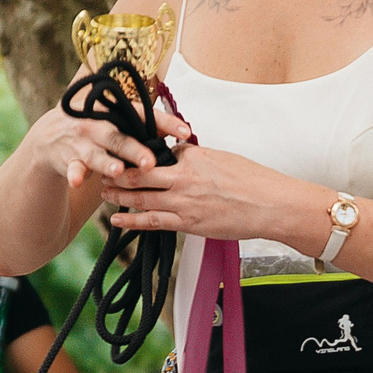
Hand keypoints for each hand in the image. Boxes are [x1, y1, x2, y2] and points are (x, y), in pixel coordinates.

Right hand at [22, 97, 189, 196]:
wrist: (51, 136)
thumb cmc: (96, 129)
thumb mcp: (119, 123)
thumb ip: (148, 127)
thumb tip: (185, 132)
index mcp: (114, 112)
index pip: (142, 114)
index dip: (164, 122)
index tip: (186, 132)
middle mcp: (97, 124)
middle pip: (119, 137)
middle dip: (134, 149)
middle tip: (151, 161)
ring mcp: (81, 142)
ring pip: (97, 155)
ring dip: (107, 162)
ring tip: (118, 170)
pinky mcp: (67, 159)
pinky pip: (72, 169)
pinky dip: (74, 175)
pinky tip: (77, 182)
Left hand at [99, 140, 317, 246]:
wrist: (271, 205)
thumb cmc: (253, 181)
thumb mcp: (222, 158)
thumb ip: (196, 157)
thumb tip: (179, 154)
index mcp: (192, 156)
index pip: (158, 151)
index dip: (139, 152)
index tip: (123, 150)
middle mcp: (184, 177)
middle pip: (140, 171)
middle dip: (117, 170)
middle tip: (101, 168)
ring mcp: (184, 201)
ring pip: (141, 196)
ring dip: (119, 194)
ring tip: (104, 192)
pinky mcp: (187, 223)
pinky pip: (152, 221)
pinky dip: (132, 220)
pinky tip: (118, 220)